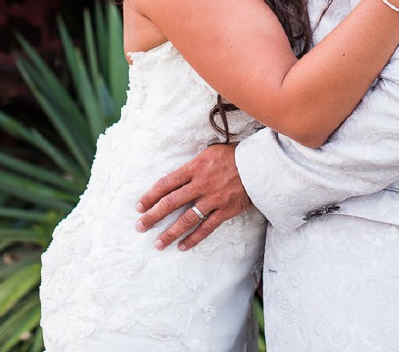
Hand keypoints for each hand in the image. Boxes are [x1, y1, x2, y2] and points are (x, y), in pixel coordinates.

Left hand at [133, 143, 252, 250]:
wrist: (259, 166)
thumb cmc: (232, 156)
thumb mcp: (207, 153)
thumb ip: (191, 166)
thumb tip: (175, 178)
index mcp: (194, 168)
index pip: (166, 183)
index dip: (150, 195)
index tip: (139, 206)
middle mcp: (200, 184)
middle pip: (171, 202)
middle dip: (153, 215)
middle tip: (140, 226)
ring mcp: (213, 199)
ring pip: (187, 219)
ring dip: (170, 233)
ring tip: (158, 243)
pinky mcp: (225, 211)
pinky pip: (206, 228)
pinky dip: (194, 238)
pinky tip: (182, 246)